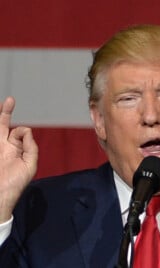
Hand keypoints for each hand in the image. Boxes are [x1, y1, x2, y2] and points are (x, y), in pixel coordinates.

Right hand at [0, 97, 37, 222]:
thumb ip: (31, 148)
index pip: (19, 131)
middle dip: (5, 112)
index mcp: (15, 149)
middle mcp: (3, 147)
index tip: (20, 136)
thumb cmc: (15, 184)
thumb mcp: (29, 165)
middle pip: (2, 125)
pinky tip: (1, 125)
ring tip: (3, 105)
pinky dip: (0, 128)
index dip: (21, 131)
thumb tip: (27, 130)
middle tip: (10, 100)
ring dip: (0, 118)